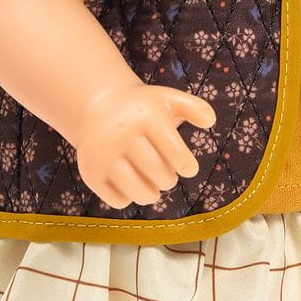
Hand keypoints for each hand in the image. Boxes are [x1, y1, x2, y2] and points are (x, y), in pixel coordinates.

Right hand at [70, 82, 217, 208]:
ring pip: (139, 193)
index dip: (187, 167)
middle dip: (169, 180)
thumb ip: (195, 107)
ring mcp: (103, 155)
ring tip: (153, 187)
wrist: (96, 106)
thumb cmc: (142, 108)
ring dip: (152, 195)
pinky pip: (118, 201)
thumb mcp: (168, 99)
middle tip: (167, 176)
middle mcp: (122, 134)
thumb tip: (209, 121)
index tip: (187, 168)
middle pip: (159, 175)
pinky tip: (129, 185)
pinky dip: (128, 198)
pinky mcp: (90, 172)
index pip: (177, 155)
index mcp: (146, 116)